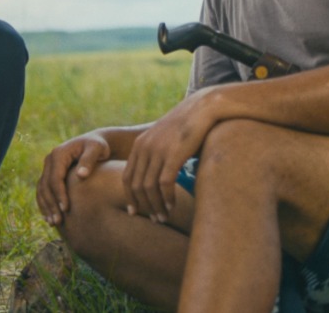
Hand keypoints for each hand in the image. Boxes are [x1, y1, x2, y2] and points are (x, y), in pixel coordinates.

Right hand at [36, 130, 111, 226]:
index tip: (66, 209)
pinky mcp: (50, 173)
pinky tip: (49, 217)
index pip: (55, 178)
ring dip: (45, 206)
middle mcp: (50, 159)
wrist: (94, 143)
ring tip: (53, 223)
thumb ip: (89, 160)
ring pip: (42, 189)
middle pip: (45, 185)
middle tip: (58, 221)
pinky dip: (45, 204)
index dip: (59, 194)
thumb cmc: (98, 146)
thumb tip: (81, 175)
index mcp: (59, 153)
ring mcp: (48, 167)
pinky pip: (43, 190)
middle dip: (51, 204)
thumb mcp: (97, 149)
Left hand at [121, 93, 216, 223]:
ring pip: (149, 188)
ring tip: (163, 217)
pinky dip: (167, 198)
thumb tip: (157, 181)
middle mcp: (144, 148)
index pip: (127, 177)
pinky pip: (164, 184)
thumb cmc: (185, 127)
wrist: (201, 109)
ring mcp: (157, 151)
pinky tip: (172, 206)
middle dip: (143, 205)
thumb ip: (156, 156)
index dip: (130, 196)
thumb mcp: (164, 140)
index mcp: (139, 145)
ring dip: (156, 206)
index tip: (135, 212)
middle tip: (153, 219)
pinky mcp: (172, 155)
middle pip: (136, 185)